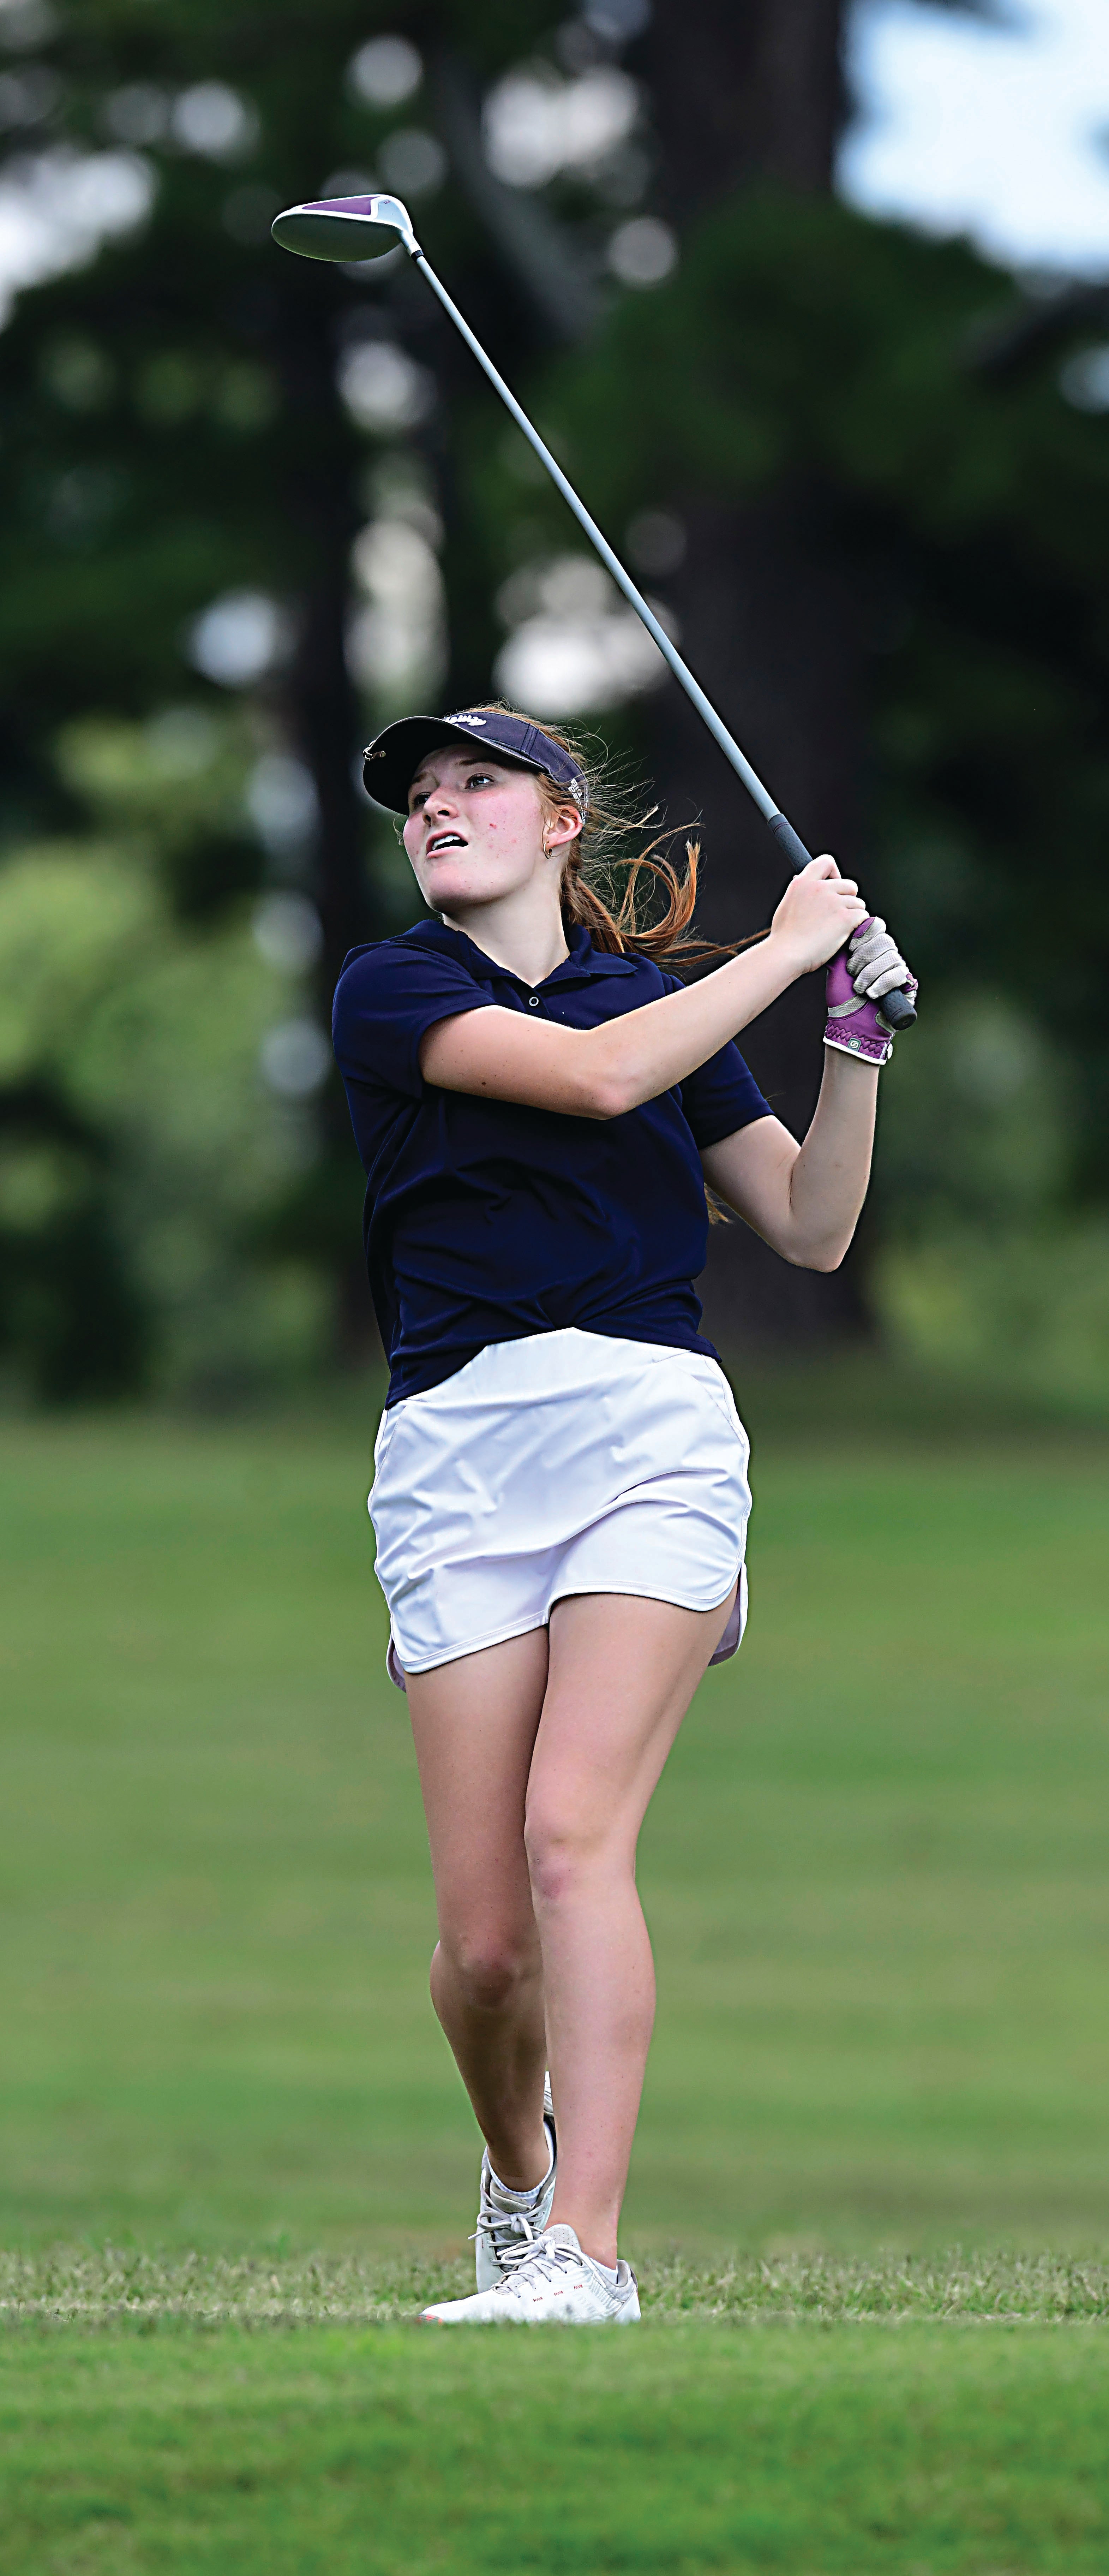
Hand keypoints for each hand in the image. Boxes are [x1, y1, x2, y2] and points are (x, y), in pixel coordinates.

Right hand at [768, 856, 867, 977]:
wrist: (786, 954)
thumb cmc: (784, 937)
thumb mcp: (788, 904)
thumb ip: (802, 893)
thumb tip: (810, 888)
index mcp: (803, 882)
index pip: (827, 861)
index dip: (835, 873)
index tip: (833, 886)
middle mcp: (820, 888)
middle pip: (850, 885)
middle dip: (848, 899)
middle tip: (838, 915)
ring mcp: (834, 902)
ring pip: (858, 903)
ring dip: (853, 915)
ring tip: (838, 929)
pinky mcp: (845, 917)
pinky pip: (863, 916)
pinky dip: (858, 925)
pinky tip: (846, 934)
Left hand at [825, 909, 917, 1066]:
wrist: (851, 1024)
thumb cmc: (843, 999)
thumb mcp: (836, 969)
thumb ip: (840, 948)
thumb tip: (838, 927)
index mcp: (871, 948)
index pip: (876, 927)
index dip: (864, 935)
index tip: (851, 948)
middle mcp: (886, 956)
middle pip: (884, 940)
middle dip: (864, 956)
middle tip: (852, 971)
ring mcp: (898, 969)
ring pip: (890, 957)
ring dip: (870, 973)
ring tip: (859, 988)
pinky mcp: (907, 985)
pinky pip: (899, 974)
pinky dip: (882, 983)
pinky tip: (872, 993)